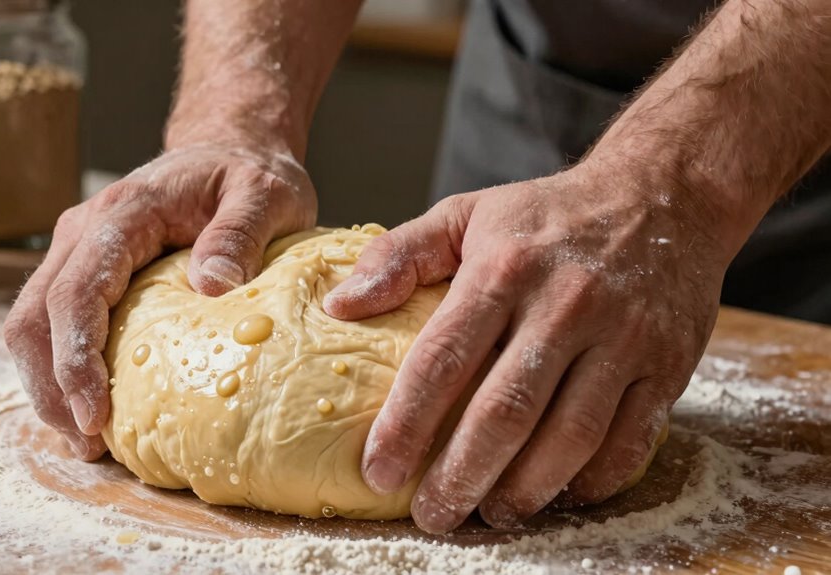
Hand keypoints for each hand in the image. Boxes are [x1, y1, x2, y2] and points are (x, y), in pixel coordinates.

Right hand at [4, 144, 316, 459]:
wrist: (230, 149)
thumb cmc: (249, 174)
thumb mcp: (267, 193)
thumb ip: (242, 232)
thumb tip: (212, 286)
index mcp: (122, 213)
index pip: (76, 289)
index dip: (75, 356)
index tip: (92, 413)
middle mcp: (84, 230)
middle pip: (34, 315)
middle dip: (51, 386)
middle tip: (88, 445)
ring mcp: (78, 250)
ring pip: (32, 323)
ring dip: (48, 385)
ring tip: (86, 442)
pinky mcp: (86, 270)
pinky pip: (54, 323)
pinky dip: (61, 369)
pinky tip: (91, 408)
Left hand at [324, 159, 733, 532]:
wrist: (663, 195)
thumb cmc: (548, 216)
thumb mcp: (467, 214)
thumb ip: (399, 256)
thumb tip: (338, 307)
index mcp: (504, 268)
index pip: (444, 357)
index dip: (407, 422)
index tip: (378, 470)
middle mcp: (565, 303)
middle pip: (505, 410)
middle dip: (461, 474)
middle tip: (432, 515)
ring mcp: (622, 336)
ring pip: (571, 435)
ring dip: (526, 489)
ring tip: (491, 515)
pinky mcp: (667, 363)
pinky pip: (632, 438)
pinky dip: (594, 480)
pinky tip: (560, 496)